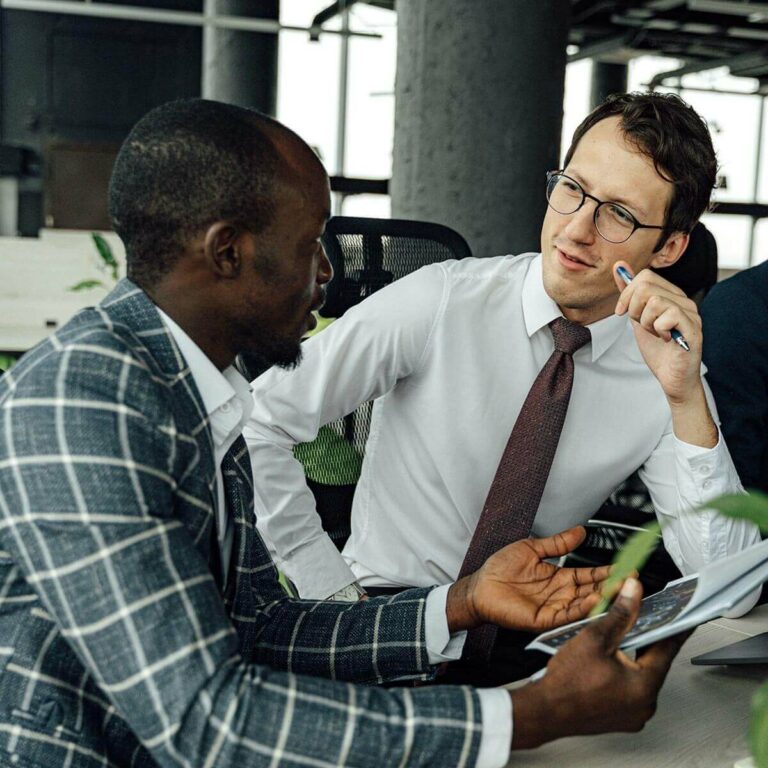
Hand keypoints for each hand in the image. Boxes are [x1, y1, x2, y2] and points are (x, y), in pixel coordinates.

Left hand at [446, 526, 610, 632]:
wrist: (479, 586)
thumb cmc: (499, 569)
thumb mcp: (532, 549)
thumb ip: (557, 543)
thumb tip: (579, 531)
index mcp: (559, 578)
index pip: (590, 575)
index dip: (608, 571)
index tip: (626, 566)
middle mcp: (560, 594)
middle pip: (593, 590)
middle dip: (613, 585)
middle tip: (632, 579)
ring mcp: (554, 608)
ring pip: (585, 604)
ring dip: (603, 597)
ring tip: (620, 589)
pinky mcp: (544, 620)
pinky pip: (567, 615)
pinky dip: (582, 608)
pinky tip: (594, 600)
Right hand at [510, 578, 686, 748]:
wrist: (545, 710)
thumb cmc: (566, 682)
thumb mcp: (594, 639)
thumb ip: (619, 614)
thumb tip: (634, 593)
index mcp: (644, 686)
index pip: (668, 649)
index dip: (675, 627)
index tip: (684, 616)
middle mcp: (644, 705)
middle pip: (655, 662)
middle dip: (650, 639)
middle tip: (648, 619)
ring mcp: (633, 715)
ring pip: (641, 675)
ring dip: (636, 655)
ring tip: (625, 636)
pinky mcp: (622, 717)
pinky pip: (631, 689)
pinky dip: (626, 671)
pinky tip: (612, 659)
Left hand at [613, 262, 717, 447]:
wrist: (672, 378)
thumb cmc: (658, 350)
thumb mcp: (637, 317)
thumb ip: (629, 293)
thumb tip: (619, 266)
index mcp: (671, 295)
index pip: (645, 276)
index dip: (626, 293)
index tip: (621, 313)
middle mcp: (683, 300)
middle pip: (646, 285)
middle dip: (633, 308)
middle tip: (642, 325)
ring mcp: (690, 313)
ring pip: (654, 301)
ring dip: (646, 322)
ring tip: (655, 334)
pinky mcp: (693, 328)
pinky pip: (668, 315)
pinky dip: (658, 329)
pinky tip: (665, 339)